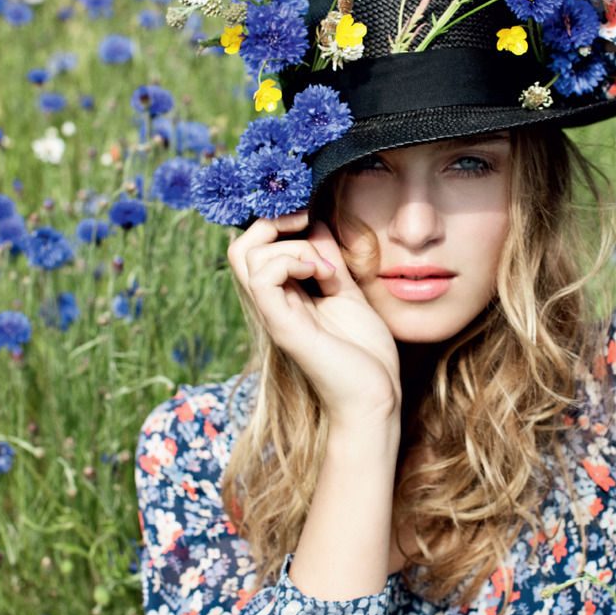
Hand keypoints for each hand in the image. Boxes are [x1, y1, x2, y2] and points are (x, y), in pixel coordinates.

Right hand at [227, 211, 400, 433]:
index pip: (254, 249)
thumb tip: (316, 225)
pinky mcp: (283, 327)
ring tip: (326, 268)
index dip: (276, 223)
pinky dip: (289, 261)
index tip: (310, 217)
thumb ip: (330, 260)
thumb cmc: (366, 354)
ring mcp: (275, 315)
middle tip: (308, 227)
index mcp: (286, 297)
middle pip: (239, 248)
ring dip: (292, 246)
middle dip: (272, 223)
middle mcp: (273, 305)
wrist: (375, 397)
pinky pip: (262, 279)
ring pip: (248, 256)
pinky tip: (321, 275)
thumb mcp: (348, 292)